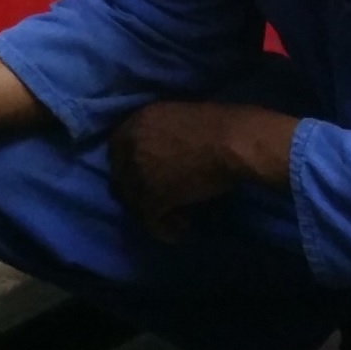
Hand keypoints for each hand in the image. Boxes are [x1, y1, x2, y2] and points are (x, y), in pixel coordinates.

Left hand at [108, 102, 297, 241]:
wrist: (234, 141)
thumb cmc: (220, 124)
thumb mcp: (177, 117)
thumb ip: (159, 134)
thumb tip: (161, 152)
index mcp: (137, 122)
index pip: (116, 151)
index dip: (128, 168)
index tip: (144, 178)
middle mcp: (131, 146)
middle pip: (121, 179)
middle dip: (136, 193)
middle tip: (157, 203)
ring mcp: (139, 172)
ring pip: (133, 202)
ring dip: (151, 213)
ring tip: (175, 220)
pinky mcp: (153, 196)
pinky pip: (150, 219)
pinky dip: (163, 229)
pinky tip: (179, 233)